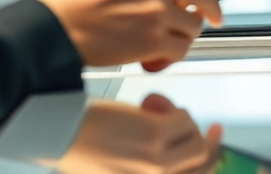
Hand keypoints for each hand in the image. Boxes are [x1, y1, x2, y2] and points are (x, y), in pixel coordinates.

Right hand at [34, 0, 221, 71]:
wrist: (54, 26)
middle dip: (212, 9)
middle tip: (213, 18)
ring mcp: (154, 10)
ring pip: (194, 24)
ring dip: (186, 35)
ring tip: (168, 40)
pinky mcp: (151, 40)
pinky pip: (180, 49)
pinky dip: (174, 56)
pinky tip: (158, 56)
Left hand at [49, 95, 222, 173]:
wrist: (58, 133)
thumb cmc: (78, 147)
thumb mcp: (115, 167)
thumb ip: (147, 163)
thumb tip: (173, 150)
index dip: (211, 161)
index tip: (213, 143)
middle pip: (203, 162)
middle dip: (208, 141)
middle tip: (212, 127)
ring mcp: (158, 162)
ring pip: (195, 136)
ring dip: (181, 119)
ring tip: (155, 112)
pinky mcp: (155, 136)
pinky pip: (182, 117)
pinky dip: (169, 105)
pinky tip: (148, 103)